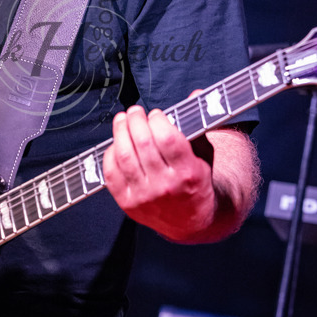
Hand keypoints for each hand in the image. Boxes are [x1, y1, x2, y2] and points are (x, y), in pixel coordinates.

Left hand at [103, 104, 216, 241]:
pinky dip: (111, 154)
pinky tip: (116, 143)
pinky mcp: (128, 204)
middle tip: (135, 111)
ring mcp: (145, 197)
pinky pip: (112, 174)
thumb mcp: (205, 156)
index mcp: (189, 174)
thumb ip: (198, 126)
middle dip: (136, 121)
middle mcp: (166, 187)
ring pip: (125, 157)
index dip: (158, 121)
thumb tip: (196, 94)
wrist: (192, 223)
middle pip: (143, 144)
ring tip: (122, 119)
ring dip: (120, 132)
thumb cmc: (197, 182)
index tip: (156, 114)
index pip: (168, 140)